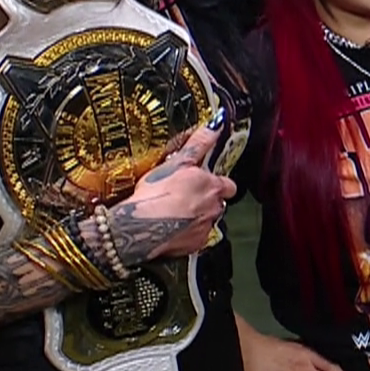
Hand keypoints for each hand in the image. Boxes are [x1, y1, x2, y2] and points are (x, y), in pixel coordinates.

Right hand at [109, 124, 238, 261]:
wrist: (141, 227)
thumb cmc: (158, 192)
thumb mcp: (177, 162)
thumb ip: (199, 144)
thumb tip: (217, 124)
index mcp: (213, 187)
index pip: (228, 184)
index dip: (218, 183)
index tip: (207, 182)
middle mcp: (215, 208)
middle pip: (218, 204)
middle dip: (207, 202)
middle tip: (185, 198)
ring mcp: (206, 229)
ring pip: (208, 222)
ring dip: (197, 218)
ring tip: (175, 214)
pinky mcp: (195, 246)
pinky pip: (196, 239)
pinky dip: (187, 235)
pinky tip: (171, 230)